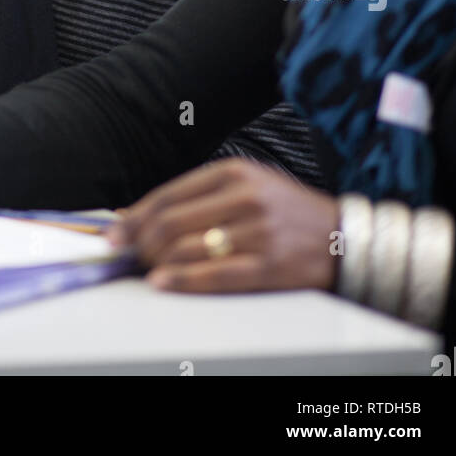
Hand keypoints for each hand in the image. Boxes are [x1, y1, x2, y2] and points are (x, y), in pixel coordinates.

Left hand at [107, 158, 339, 293]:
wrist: (342, 237)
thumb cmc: (285, 213)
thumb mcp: (246, 187)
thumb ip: (200, 198)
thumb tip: (142, 216)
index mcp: (234, 172)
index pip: (169, 194)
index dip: (135, 217)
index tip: (113, 233)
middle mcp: (244, 197)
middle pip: (171, 222)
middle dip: (141, 243)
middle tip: (128, 257)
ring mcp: (257, 231)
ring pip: (186, 248)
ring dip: (156, 263)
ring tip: (146, 271)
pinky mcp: (269, 265)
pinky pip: (214, 275)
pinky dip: (182, 280)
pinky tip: (163, 282)